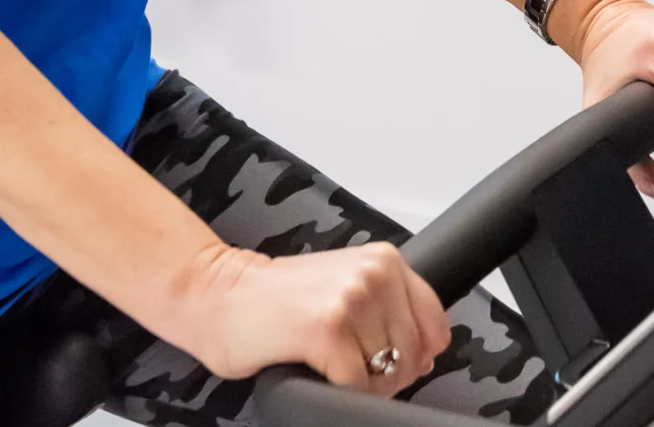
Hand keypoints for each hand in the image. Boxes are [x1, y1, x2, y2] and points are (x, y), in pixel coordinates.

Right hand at [171, 242, 450, 396]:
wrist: (218, 296)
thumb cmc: (275, 299)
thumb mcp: (345, 287)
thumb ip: (389, 310)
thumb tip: (428, 355)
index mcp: (385, 261)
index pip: (435, 324)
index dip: (415, 354)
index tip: (383, 357)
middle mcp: (374, 274)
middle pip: (413, 355)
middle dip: (384, 374)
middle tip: (343, 364)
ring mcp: (352, 300)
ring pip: (388, 374)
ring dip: (361, 386)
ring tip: (326, 364)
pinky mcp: (328, 329)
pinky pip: (357, 386)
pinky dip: (339, 391)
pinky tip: (314, 369)